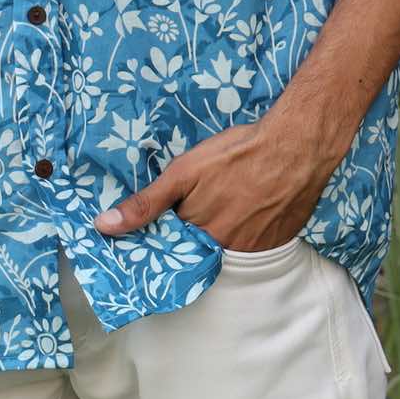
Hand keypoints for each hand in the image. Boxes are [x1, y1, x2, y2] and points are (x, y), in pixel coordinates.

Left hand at [92, 111, 337, 253]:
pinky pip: (250, 247)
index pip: (168, 249)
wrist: (295, 147)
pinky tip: (245, 208)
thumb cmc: (237, 154)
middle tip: (193, 211)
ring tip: (221, 205)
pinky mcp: (274, 245)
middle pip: (196, 251)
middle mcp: (223, 251)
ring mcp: (252, 251)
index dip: (160, 237)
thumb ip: (146, 204)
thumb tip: (104, 226)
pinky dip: (243, 233)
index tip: (152, 231)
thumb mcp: (184, 172)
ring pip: (223, 249)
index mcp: (196, 236)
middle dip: (188, 237)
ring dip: (216, 234)